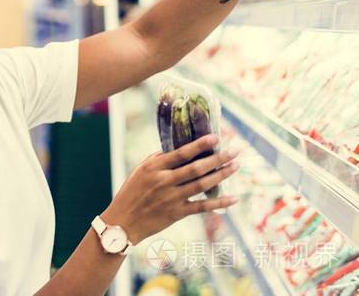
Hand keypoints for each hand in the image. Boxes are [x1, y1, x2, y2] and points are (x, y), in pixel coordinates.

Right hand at [101, 135, 238, 244]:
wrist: (123, 222)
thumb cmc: (131, 193)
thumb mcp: (140, 171)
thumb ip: (159, 160)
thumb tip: (179, 149)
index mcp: (154, 167)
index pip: (181, 153)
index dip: (200, 145)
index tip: (216, 138)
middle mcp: (164, 181)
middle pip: (197, 168)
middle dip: (218, 158)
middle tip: (235, 151)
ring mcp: (172, 198)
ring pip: (202, 185)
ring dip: (221, 175)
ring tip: (235, 166)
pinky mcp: (177, 213)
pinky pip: (202, 207)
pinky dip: (219, 203)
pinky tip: (233, 198)